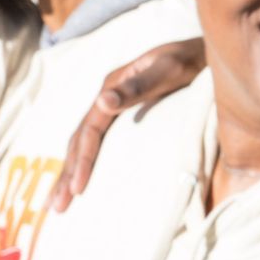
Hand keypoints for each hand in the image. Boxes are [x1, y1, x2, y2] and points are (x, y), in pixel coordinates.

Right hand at [49, 35, 204, 211]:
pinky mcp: (123, 114)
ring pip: (83, 143)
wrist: (203, 52)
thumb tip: (103, 101)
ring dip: (69, 171)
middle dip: (67, 173)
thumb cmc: (190, 61)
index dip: (82, 160)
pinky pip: (97, 142)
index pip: (90, 130)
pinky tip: (80, 179)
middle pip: (80, 139)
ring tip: (57, 202)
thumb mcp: (167, 70)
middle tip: (57, 207)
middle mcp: (107, 96)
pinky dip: (84, 162)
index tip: (78, 189)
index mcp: (113, 86)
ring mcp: (113, 105)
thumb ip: (138, 86)